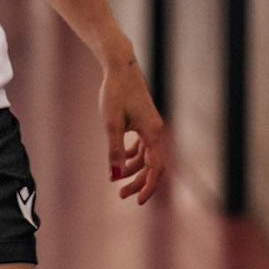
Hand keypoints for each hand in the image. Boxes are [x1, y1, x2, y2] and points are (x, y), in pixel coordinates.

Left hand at [101, 56, 169, 205]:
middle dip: (139, 182)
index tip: (138, 201)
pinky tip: (122, 159)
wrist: (120, 68)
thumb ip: (114, 152)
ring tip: (117, 180)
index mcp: (152, 133)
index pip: (156, 168)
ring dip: (134, 170)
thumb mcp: (111, 125)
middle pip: (153, 165)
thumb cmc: (115, 93)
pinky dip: (133, 156)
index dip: (149, 186)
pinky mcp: (144, 121)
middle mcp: (156, 131)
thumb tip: (115, 177)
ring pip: (147, 156)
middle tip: (122, 195)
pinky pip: (143, 146)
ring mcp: (151, 126)